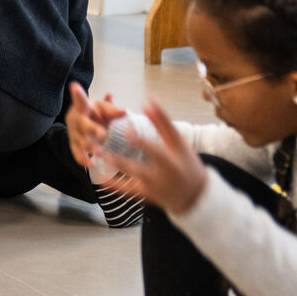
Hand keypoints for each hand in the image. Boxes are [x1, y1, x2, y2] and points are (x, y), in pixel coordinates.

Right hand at [63, 81, 122, 166]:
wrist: (83, 124)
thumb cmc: (97, 114)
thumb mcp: (104, 110)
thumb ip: (113, 111)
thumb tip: (125, 111)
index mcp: (83, 106)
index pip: (80, 99)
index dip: (77, 94)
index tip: (74, 86)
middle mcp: (75, 119)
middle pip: (82, 123)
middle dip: (92, 129)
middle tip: (103, 135)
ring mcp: (73, 132)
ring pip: (80, 140)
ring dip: (89, 147)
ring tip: (99, 153)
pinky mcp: (73, 144)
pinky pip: (76, 152)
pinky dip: (82, 159)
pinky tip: (90, 164)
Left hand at [94, 99, 208, 213]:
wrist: (195, 195)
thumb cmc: (187, 163)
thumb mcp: (178, 143)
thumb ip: (162, 122)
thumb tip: (148, 99)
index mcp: (171, 163)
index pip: (155, 151)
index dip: (141, 142)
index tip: (126, 131)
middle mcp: (161, 178)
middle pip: (140, 170)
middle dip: (123, 162)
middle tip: (105, 153)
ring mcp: (152, 189)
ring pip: (131, 183)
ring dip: (113, 173)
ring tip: (101, 161)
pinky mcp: (145, 196)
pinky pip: (127, 192)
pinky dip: (114, 186)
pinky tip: (101, 179)